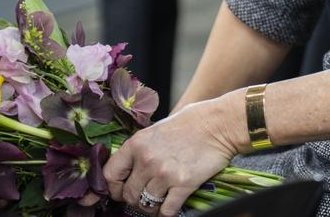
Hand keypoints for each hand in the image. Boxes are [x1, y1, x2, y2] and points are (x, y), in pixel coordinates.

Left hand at [104, 97, 240, 215]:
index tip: (121, 190)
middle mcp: (147, 159)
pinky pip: (166, 212)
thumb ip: (141, 148)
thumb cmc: (191, 122)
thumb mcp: (158, 128)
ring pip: (146, 205)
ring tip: (160, 199)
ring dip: (152, 206)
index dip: (113, 187)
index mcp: (137, 143)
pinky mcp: (183, 185)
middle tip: (145, 196)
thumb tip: (129, 168)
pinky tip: (172, 203)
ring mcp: (164, 173)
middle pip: (128, 195)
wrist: (219, 124)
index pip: (110, 174)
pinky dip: (167, 212)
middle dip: (135, 199)